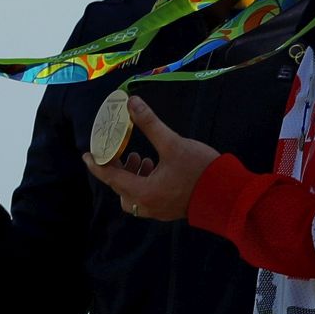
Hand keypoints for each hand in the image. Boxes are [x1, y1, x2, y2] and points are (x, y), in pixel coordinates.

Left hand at [83, 96, 218, 221]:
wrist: (229, 195)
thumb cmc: (199, 170)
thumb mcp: (173, 143)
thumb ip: (150, 124)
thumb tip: (131, 103)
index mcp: (143, 191)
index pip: (111, 178)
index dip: (96, 165)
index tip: (85, 155)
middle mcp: (147, 205)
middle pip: (121, 189)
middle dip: (118, 170)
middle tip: (123, 152)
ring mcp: (159, 210)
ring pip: (134, 196)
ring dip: (133, 177)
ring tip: (142, 158)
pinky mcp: (170, 210)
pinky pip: (147, 198)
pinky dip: (145, 183)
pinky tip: (157, 167)